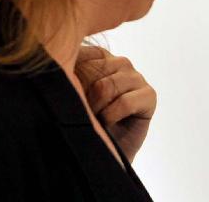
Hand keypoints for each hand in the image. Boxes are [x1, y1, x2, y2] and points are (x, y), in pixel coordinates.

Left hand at [75, 46, 156, 162]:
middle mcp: (118, 62)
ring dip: (96, 110)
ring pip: (106, 87)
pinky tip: (109, 124)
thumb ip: (67, 74)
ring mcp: (135, 77)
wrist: (101, 153)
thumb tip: (59, 60)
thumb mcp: (69, 95)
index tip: (68, 96)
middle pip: (91, 72)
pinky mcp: (148, 95)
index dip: (69, 79)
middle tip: (82, 114)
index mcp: (97, 57)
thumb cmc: (82, 123)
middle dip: (82, 98)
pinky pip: (125, 102)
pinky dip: (111, 118)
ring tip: (95, 120)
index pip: (79, 55)